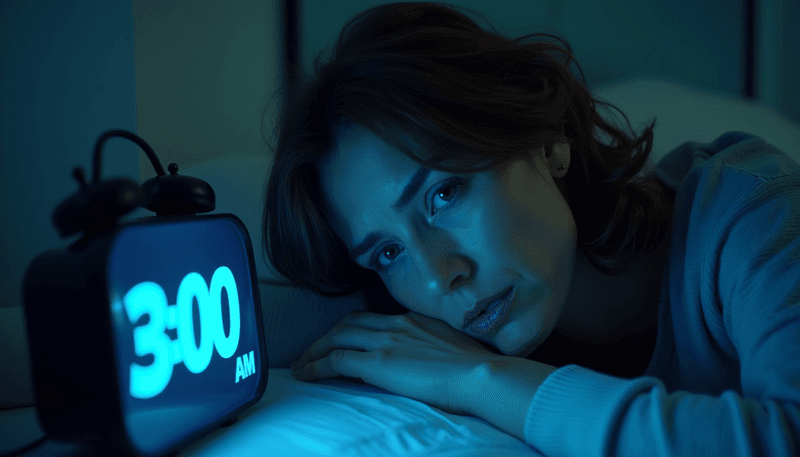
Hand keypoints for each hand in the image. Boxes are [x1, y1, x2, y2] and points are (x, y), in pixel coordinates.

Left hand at [290, 310, 505, 415]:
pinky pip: (336, 361)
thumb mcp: (452, 345)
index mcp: (413, 319)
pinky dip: (317, 366)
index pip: (371, 317)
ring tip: (301, 364)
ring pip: (336, 338)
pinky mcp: (378, 363)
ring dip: (314, 350)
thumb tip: (428, 356)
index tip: (338, 338)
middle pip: (348, 323)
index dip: (349, 327)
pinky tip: (306, 374)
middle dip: (325, 337)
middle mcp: (395, 324)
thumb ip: (432, 345)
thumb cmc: (476, 367)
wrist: (481, 374)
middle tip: (311, 350)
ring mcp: (385, 341)